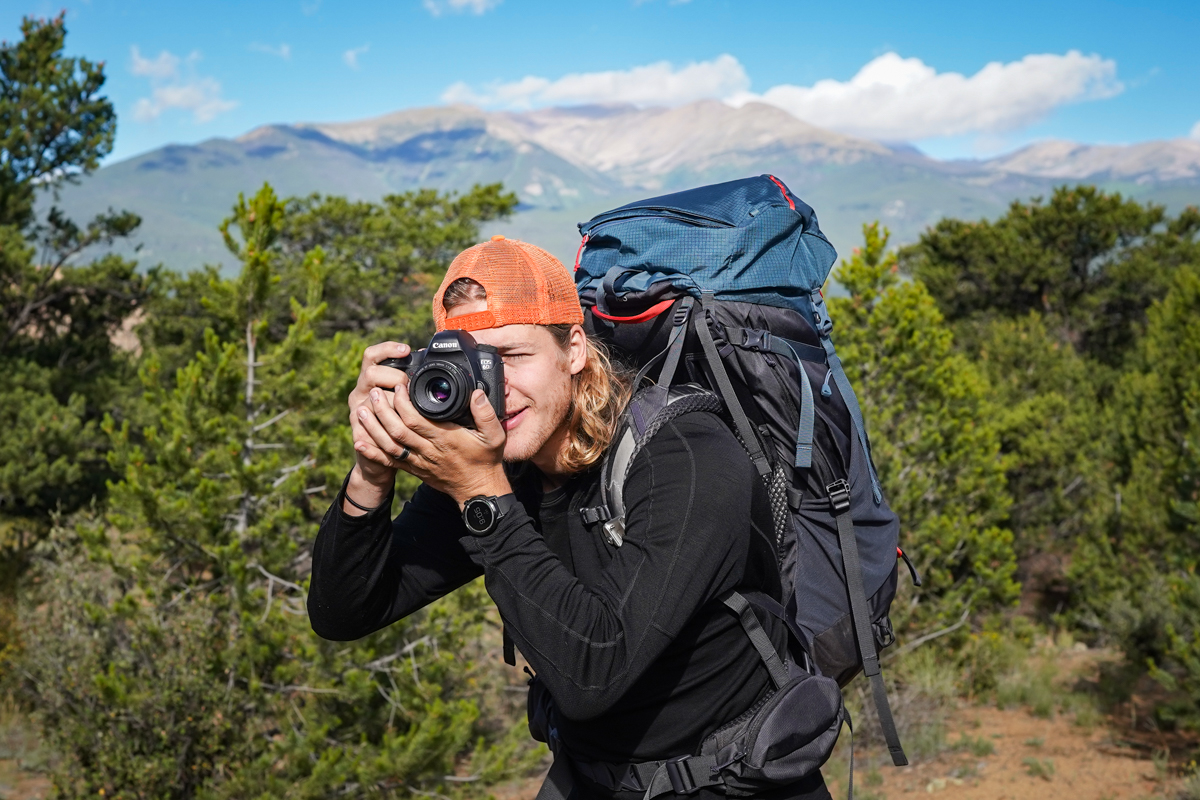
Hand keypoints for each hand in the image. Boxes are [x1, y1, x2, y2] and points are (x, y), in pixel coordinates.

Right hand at [348, 341, 411, 491]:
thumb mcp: (403, 396)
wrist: (381, 457)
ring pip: (369, 402)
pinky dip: (381, 432)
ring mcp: (357, 414)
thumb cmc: (400, 420)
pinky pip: (367, 431)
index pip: (372, 355)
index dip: (387, 349)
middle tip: (409, 388)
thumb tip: (426, 357)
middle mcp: (360, 393)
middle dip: (394, 378)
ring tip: (405, 411)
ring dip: (390, 405)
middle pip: (371, 374)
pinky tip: (393, 432)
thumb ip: (410, 379)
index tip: (407, 349)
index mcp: (371, 380)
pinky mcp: (358, 434)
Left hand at [355, 367, 510, 507]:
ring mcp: (419, 462)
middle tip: (373, 392)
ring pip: (389, 445)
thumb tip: (476, 393)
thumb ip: (486, 414)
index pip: (416, 420)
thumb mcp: (494, 436)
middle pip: (397, 430)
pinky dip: (372, 453)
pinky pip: (389, 461)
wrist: (478, 490)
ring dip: (373, 429)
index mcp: (445, 439)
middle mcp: (428, 451)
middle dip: (382, 410)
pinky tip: (359, 443)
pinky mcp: (413, 470)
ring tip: (361, 410)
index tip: (399, 386)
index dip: (403, 403)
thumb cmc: (485, 460)